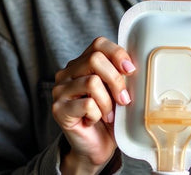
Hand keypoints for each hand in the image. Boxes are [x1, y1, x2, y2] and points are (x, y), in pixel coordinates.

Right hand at [52, 37, 135, 173]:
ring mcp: (60, 90)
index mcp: (82, 63)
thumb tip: (132, 66)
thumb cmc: (109, 116)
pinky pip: (87, 104)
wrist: (96, 147)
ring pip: (92, 82)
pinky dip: (98, 115)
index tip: (131, 70)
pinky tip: (94, 121)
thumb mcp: (117, 90)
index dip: (117, 53)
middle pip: (95, 59)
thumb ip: (119, 73)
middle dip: (116, 80)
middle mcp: (67, 72)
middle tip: (124, 99)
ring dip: (108, 102)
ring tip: (108, 114)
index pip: (98, 44)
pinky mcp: (58, 109)